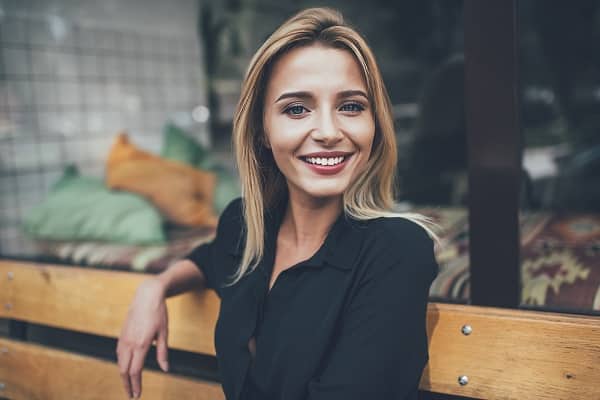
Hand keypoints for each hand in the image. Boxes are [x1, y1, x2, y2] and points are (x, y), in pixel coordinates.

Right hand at [116, 278, 169, 398]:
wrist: (146, 295)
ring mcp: (123, 339)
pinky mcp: (121, 334)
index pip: (135, 371)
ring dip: (123, 375)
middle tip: (132, 395)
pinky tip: (126, 367)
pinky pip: (119, 353)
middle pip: (124, 370)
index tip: (137, 395)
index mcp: (141, 344)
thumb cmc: (158, 313)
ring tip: (129, 384)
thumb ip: (163, 353)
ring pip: (119, 362)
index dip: (135, 385)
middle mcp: (129, 343)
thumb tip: (165, 369)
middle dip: (127, 385)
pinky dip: (121, 364)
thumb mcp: (164, 333)